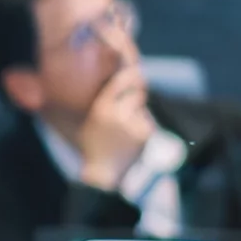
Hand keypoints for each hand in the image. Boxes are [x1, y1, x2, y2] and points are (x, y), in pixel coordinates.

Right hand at [74, 66, 154, 190]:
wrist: (105, 170)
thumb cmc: (95, 141)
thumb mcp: (92, 118)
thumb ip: (105, 98)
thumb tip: (124, 76)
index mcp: (101, 108)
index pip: (121, 81)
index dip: (131, 73)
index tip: (135, 70)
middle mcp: (118, 114)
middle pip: (137, 90)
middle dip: (137, 91)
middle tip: (134, 96)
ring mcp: (134, 124)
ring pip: (143, 106)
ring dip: (138, 110)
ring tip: (126, 126)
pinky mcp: (146, 133)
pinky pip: (148, 120)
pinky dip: (142, 124)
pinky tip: (132, 136)